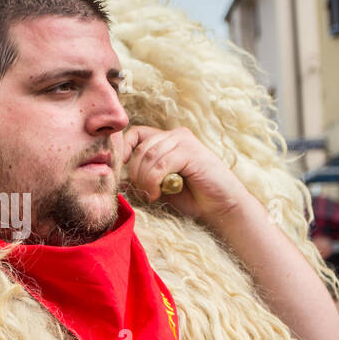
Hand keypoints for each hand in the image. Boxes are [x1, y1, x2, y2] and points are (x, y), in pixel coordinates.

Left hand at [122, 125, 245, 222]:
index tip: (122, 169)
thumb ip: (142, 177)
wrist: (220, 206)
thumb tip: (118, 179)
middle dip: (136, 173)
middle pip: (140, 147)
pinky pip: (162, 163)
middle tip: (144, 192)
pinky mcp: (191, 151)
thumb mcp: (160, 186)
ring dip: (145, 179)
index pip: (135, 133)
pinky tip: (160, 192)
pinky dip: (155, 180)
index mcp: (167, 140)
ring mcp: (184, 141)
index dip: (124, 149)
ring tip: (152, 194)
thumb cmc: (192, 197)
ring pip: (149, 155)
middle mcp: (175, 135)